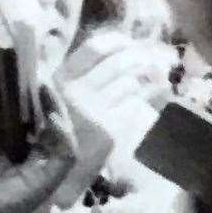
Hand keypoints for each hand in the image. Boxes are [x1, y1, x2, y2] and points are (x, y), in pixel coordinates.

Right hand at [55, 32, 167, 186]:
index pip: (94, 48)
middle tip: (152, 59)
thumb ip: (83, 73)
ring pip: (130, 82)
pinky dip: (147, 98)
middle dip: (140, 57)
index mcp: (61, 79)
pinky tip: (153, 98)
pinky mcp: (110, 129)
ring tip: (152, 79)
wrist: (58, 172)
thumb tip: (120, 47)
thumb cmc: (64, 129)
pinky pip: (136, 103)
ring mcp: (93, 111)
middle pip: (118, 62)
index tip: (129, 41)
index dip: (117, 40)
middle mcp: (75, 92)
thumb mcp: (63, 95)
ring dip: (145, 79)